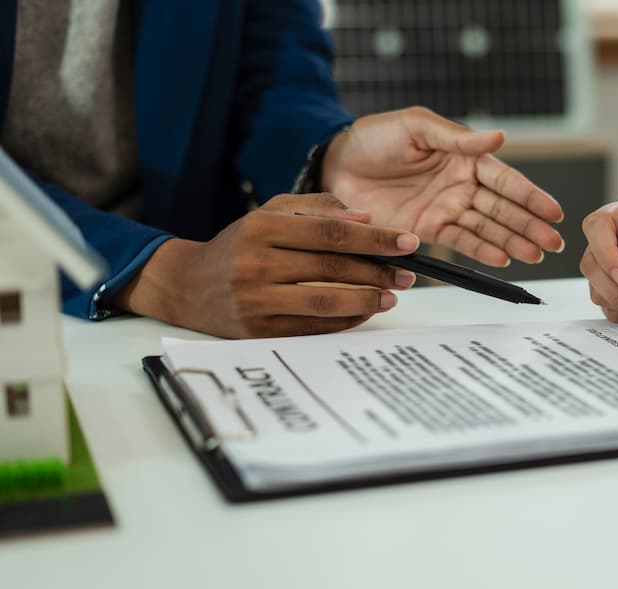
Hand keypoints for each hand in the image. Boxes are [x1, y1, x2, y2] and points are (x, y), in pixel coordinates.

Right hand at [113, 194, 419, 337]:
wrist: (188, 286)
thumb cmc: (239, 245)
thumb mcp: (269, 213)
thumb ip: (316, 208)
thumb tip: (366, 217)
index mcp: (261, 228)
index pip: (330, 233)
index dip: (374, 239)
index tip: (408, 242)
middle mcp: (256, 264)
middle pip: (332, 267)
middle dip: (378, 271)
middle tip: (408, 274)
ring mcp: (256, 301)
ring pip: (325, 302)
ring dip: (366, 300)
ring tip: (391, 296)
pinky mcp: (259, 331)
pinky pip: (313, 327)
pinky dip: (345, 320)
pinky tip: (364, 311)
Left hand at [322, 106, 564, 266]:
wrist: (334, 167)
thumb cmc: (374, 138)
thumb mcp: (416, 127)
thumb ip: (457, 137)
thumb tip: (499, 137)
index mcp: (464, 157)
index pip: (505, 180)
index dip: (531, 196)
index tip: (554, 212)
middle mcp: (461, 186)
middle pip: (503, 209)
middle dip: (530, 226)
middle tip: (553, 243)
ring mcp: (447, 209)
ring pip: (488, 229)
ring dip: (513, 243)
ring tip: (535, 256)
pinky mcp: (428, 230)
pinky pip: (461, 242)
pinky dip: (482, 252)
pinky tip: (503, 259)